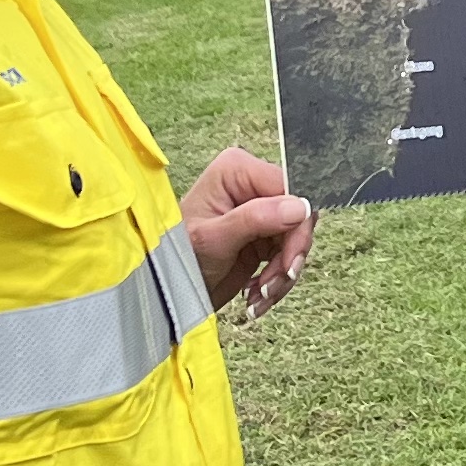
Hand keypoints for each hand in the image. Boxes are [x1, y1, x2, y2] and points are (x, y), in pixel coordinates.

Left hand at [185, 146, 313, 320]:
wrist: (168, 291)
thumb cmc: (176, 258)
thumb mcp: (214, 239)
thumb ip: (255, 219)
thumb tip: (298, 207)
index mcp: (236, 171)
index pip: (288, 189)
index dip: (296, 226)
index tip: (290, 260)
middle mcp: (250, 185)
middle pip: (297, 216)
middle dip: (289, 255)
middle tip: (276, 281)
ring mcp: (258, 210)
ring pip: (296, 239)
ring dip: (283, 273)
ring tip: (260, 294)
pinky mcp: (263, 235)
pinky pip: (288, 255)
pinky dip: (278, 279)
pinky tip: (257, 293)